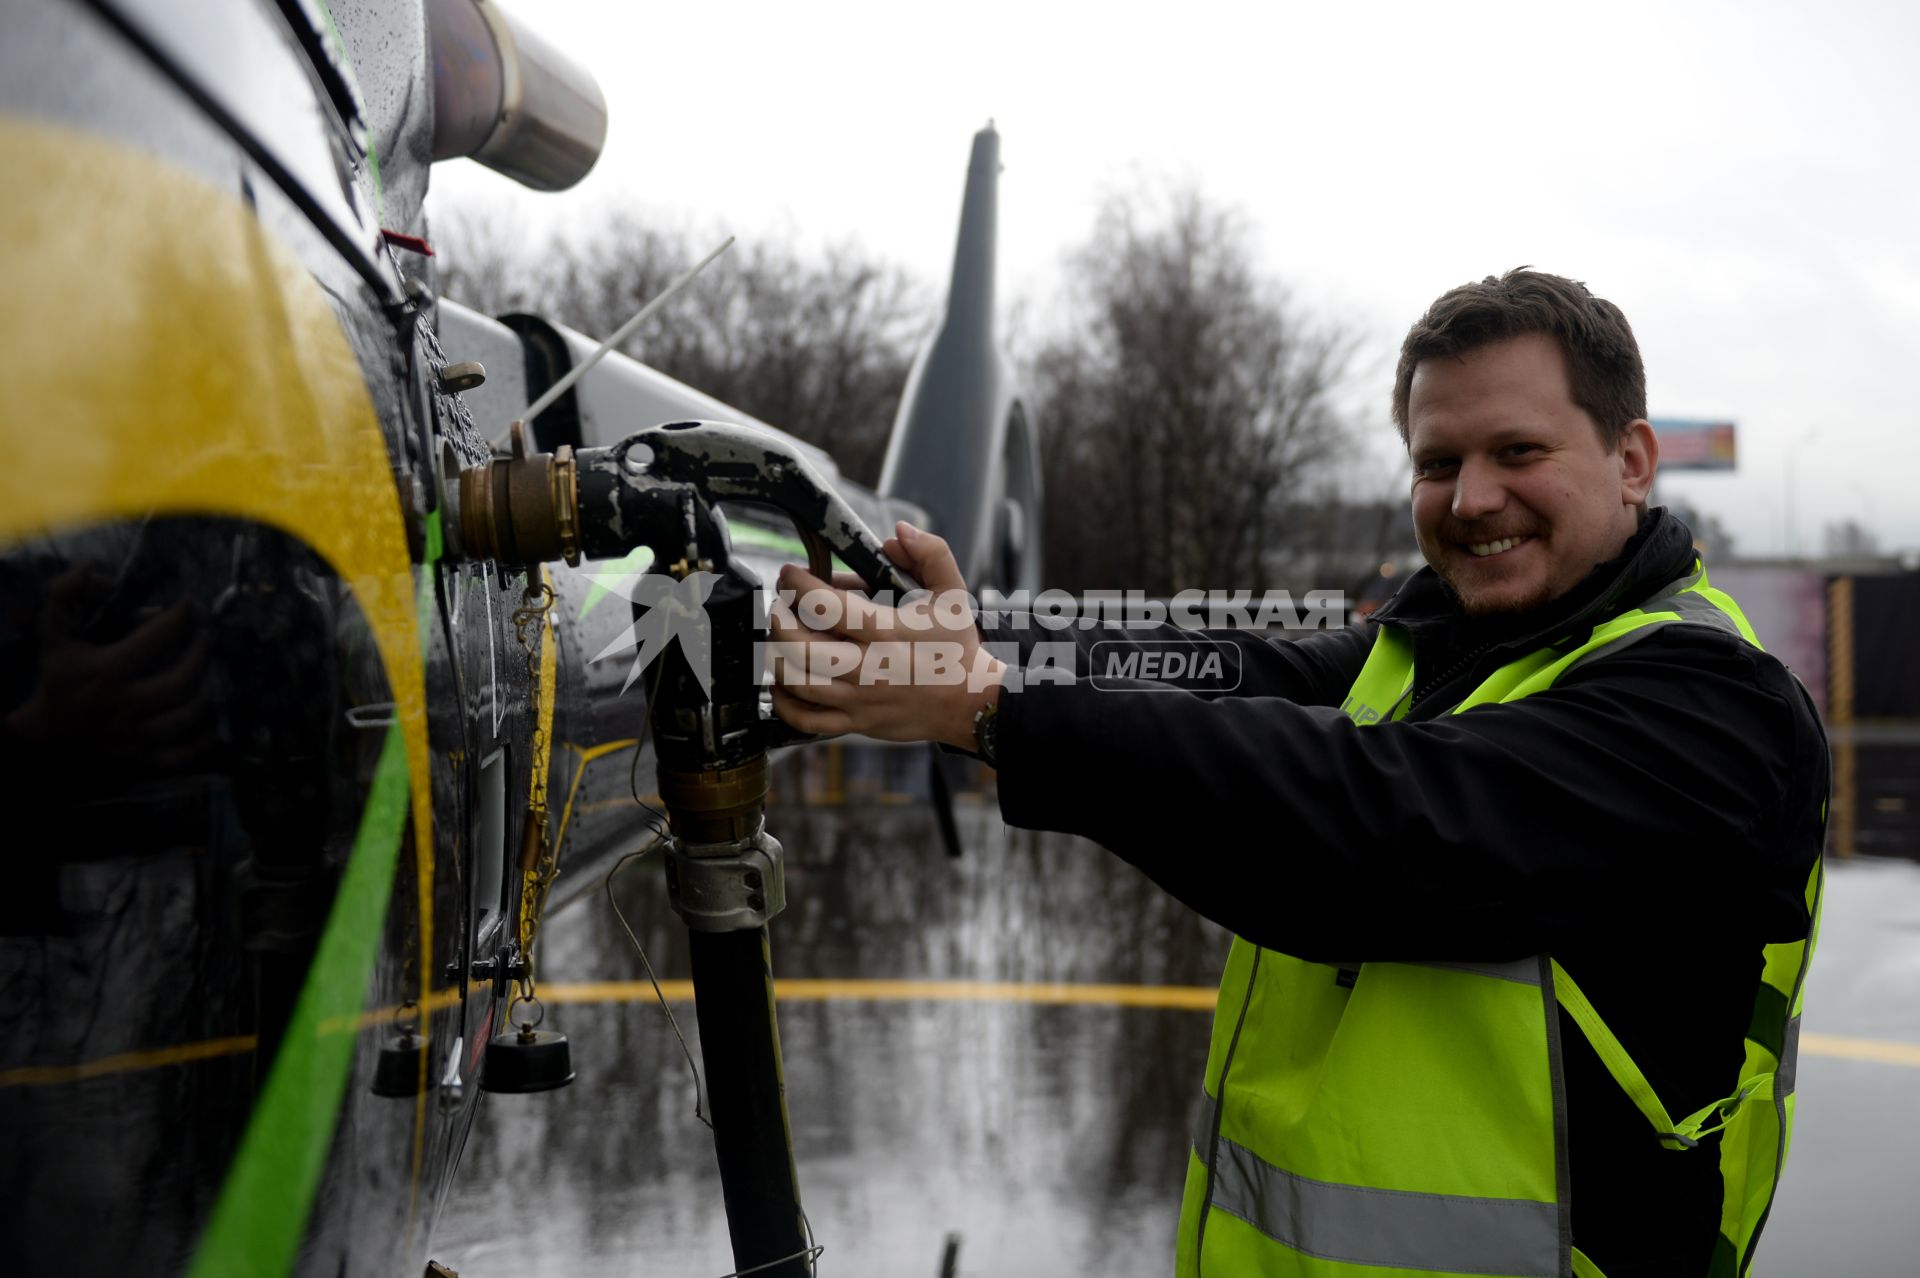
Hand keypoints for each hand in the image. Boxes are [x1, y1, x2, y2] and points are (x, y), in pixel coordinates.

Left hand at [769, 522, 1004, 748]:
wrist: (970, 703)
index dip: (798, 584)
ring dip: (777, 656)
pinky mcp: (857, 722)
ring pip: (798, 683)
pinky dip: (786, 703)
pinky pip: (808, 721)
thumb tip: (899, 532)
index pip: (826, 606)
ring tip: (779, 637)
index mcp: (886, 632)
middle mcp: (867, 668)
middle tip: (779, 604)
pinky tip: (783, 682)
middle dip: (779, 620)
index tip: (791, 573)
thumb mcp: (953, 594)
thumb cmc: (957, 648)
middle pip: (800, 647)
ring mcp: (859, 699)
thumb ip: (931, 554)